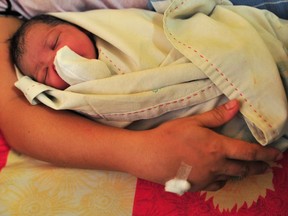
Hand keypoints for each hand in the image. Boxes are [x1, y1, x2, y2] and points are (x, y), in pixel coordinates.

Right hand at [140, 100, 281, 191]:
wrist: (149, 156)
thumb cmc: (170, 136)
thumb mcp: (193, 122)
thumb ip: (216, 116)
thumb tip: (236, 105)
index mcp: (217, 148)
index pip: (249, 152)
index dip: (265, 154)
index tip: (277, 155)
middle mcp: (216, 166)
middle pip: (244, 169)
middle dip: (258, 167)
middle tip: (266, 166)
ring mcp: (207, 178)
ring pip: (231, 178)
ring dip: (241, 173)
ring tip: (245, 170)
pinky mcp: (197, 186)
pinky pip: (217, 185)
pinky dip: (223, 180)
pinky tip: (220, 176)